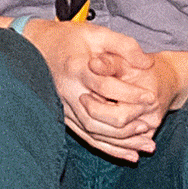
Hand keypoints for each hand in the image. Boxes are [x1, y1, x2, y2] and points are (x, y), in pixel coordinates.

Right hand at [40, 21, 168, 161]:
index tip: (151, 97)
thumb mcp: (98, 33)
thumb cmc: (69, 38)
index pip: (105, 87)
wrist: (36, 45)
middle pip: (97, 116)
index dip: (130, 94)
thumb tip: (147, 63)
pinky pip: (87, 138)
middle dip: (126, 123)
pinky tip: (129, 155)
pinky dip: (108, 148)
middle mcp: (67, 91)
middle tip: (149, 122)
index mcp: (76, 68)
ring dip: (121, 142)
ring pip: (93, 132)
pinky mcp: (63, 116)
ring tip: (146, 145)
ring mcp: (63, 106)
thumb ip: (124, 46)